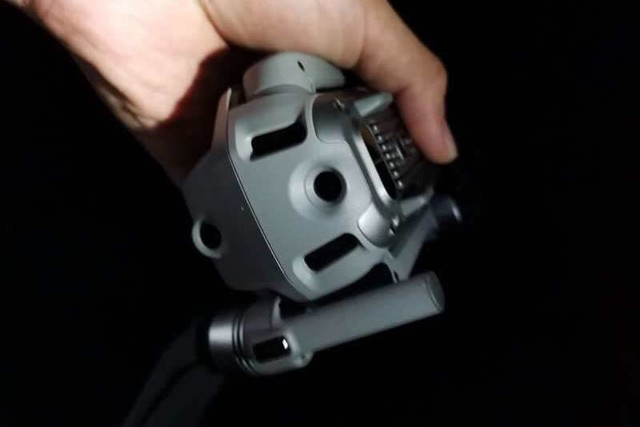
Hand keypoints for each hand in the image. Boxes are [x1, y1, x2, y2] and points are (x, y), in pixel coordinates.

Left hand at [6, 0, 456, 182]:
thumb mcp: (363, 18)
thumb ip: (413, 78)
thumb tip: (444, 145)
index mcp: (327, 72)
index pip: (366, 131)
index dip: (384, 165)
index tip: (399, 199)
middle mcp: (284, 105)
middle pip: (321, 166)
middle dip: (338, 190)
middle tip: (358, 218)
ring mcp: (238, 133)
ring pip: (274, 189)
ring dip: (292, 206)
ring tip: (312, 216)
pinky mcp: (192, 155)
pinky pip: (222, 198)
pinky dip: (239, 218)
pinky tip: (266, 236)